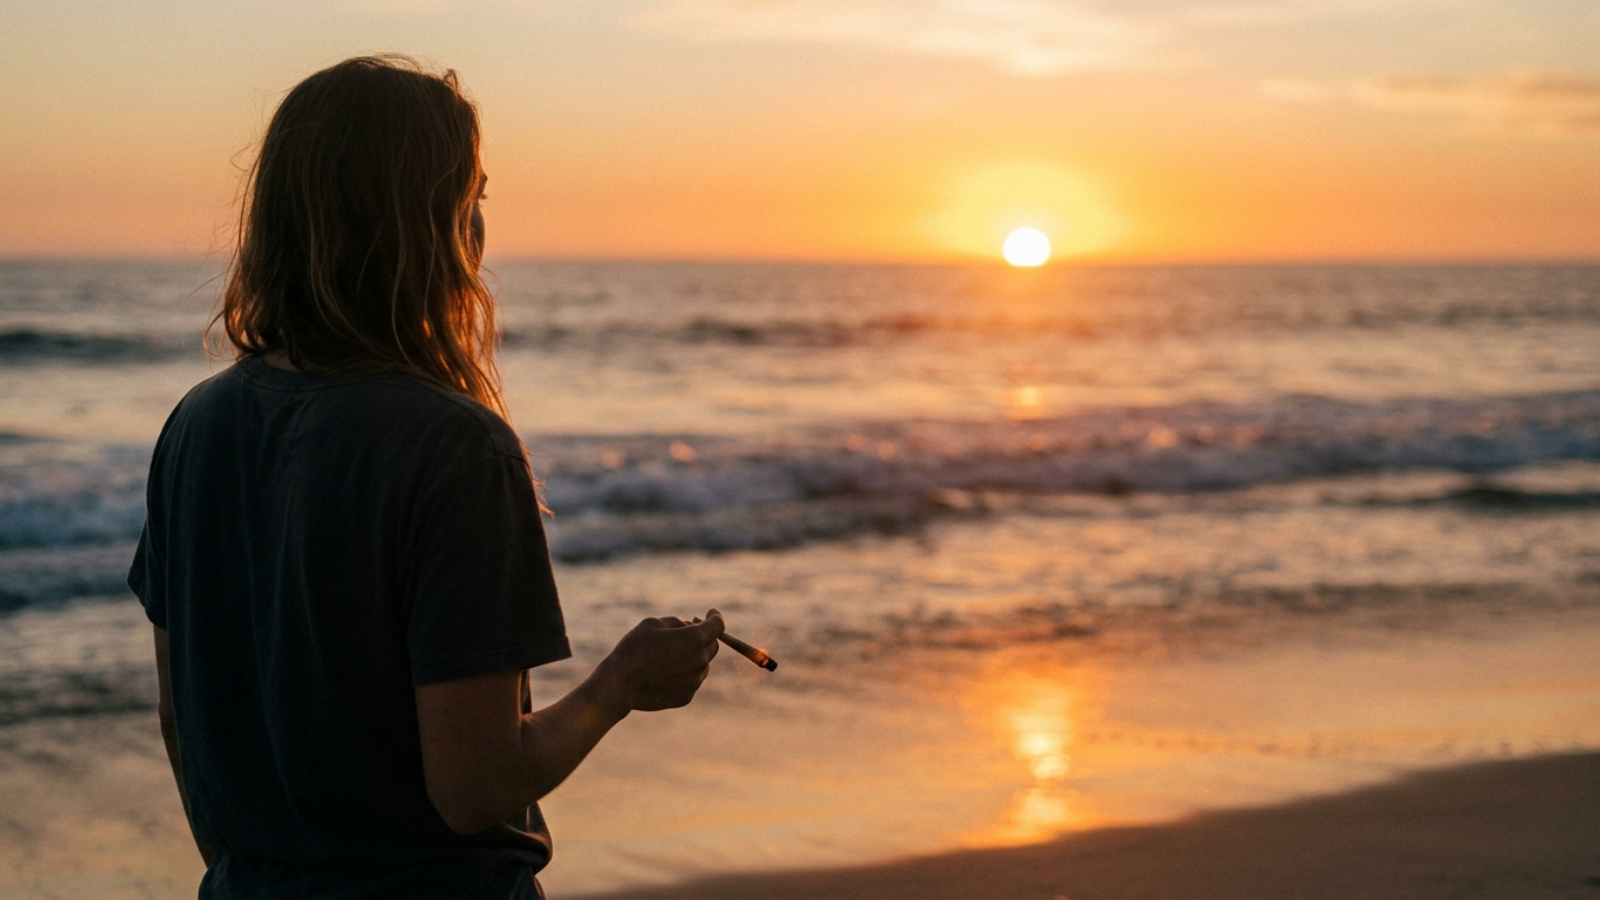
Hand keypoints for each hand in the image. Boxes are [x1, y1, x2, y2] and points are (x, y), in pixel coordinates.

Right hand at [594, 610, 723, 716]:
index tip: (710, 614)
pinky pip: (693, 680)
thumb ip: (677, 623)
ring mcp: (694, 681)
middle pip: (713, 645)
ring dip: (695, 655)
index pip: (718, 626)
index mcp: (694, 639)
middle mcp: (699, 661)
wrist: (619, 684)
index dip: (715, 617)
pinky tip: (665, 671)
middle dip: (704, 637)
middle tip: (688, 631)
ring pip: (703, 664)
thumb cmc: (634, 649)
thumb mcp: (653, 624)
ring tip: (671, 653)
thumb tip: (691, 627)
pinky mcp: (687, 696)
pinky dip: (685, 673)